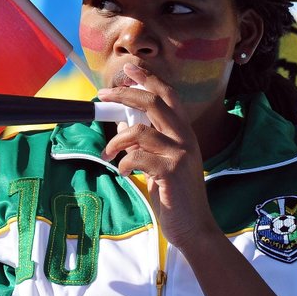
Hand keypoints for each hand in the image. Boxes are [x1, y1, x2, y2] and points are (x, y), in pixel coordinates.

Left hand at [96, 63, 219, 252]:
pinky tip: (125, 173)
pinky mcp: (172, 171)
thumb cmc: (174, 195)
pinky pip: (139, 157)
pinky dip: (125, 163)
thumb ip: (144, 142)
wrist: (193, 228)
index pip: (167, 95)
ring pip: (140, 129)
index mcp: (183, 133)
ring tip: (108, 154)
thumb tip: (122, 121)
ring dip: (117, 140)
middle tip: (103, 95)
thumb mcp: (158, 163)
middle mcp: (185, 138)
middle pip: (154, 102)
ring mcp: (181, 153)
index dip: (148, 78)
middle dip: (125, 93)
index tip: (130, 68)